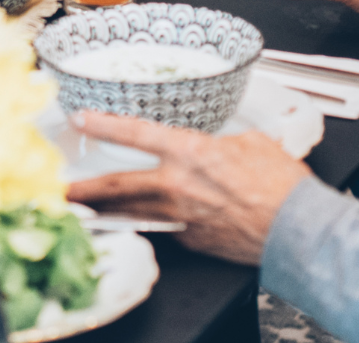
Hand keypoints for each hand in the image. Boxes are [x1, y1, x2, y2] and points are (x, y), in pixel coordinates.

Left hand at [64, 114, 309, 265]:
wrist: (297, 230)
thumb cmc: (282, 186)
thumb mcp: (253, 144)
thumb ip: (224, 143)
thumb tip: (221, 145)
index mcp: (191, 153)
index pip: (136, 133)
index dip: (104, 124)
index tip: (82, 120)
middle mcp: (178, 186)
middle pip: (117, 186)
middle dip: (84, 187)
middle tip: (61, 187)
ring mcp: (181, 217)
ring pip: (131, 213)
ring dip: (104, 211)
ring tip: (82, 209)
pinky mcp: (191, 240)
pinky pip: (162, 229)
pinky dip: (149, 223)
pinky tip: (140, 221)